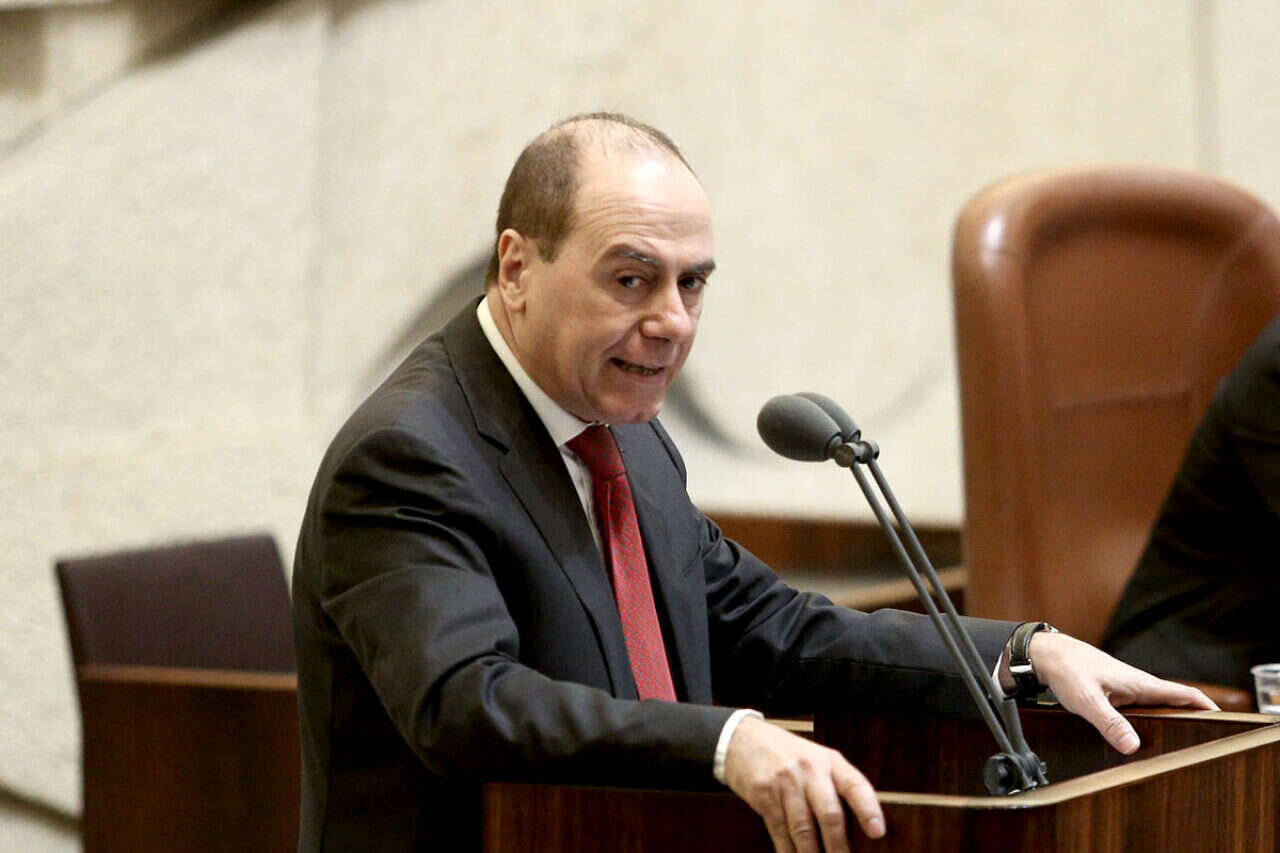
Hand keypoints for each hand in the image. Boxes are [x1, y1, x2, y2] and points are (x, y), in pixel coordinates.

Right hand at [723, 715, 884, 851]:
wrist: (743, 740)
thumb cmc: (788, 753)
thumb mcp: (817, 760)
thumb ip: (835, 786)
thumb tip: (856, 828)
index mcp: (829, 761)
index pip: (855, 784)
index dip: (868, 809)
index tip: (878, 832)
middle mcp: (809, 770)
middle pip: (829, 814)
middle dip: (838, 846)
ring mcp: (785, 783)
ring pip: (803, 829)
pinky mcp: (764, 796)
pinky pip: (780, 832)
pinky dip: (788, 852)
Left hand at [1018, 631, 1218, 753]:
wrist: (1046, 655)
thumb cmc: (1067, 670)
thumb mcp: (1088, 700)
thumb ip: (1109, 723)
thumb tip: (1133, 747)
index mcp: (1139, 683)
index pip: (1183, 694)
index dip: (1205, 706)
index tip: (1225, 721)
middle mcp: (1137, 685)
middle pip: (1174, 703)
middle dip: (1192, 717)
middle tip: (1206, 740)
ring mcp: (1126, 689)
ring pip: (1156, 707)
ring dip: (1170, 719)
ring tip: (1181, 743)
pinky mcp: (1113, 694)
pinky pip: (1138, 709)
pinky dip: (1148, 720)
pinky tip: (1145, 736)